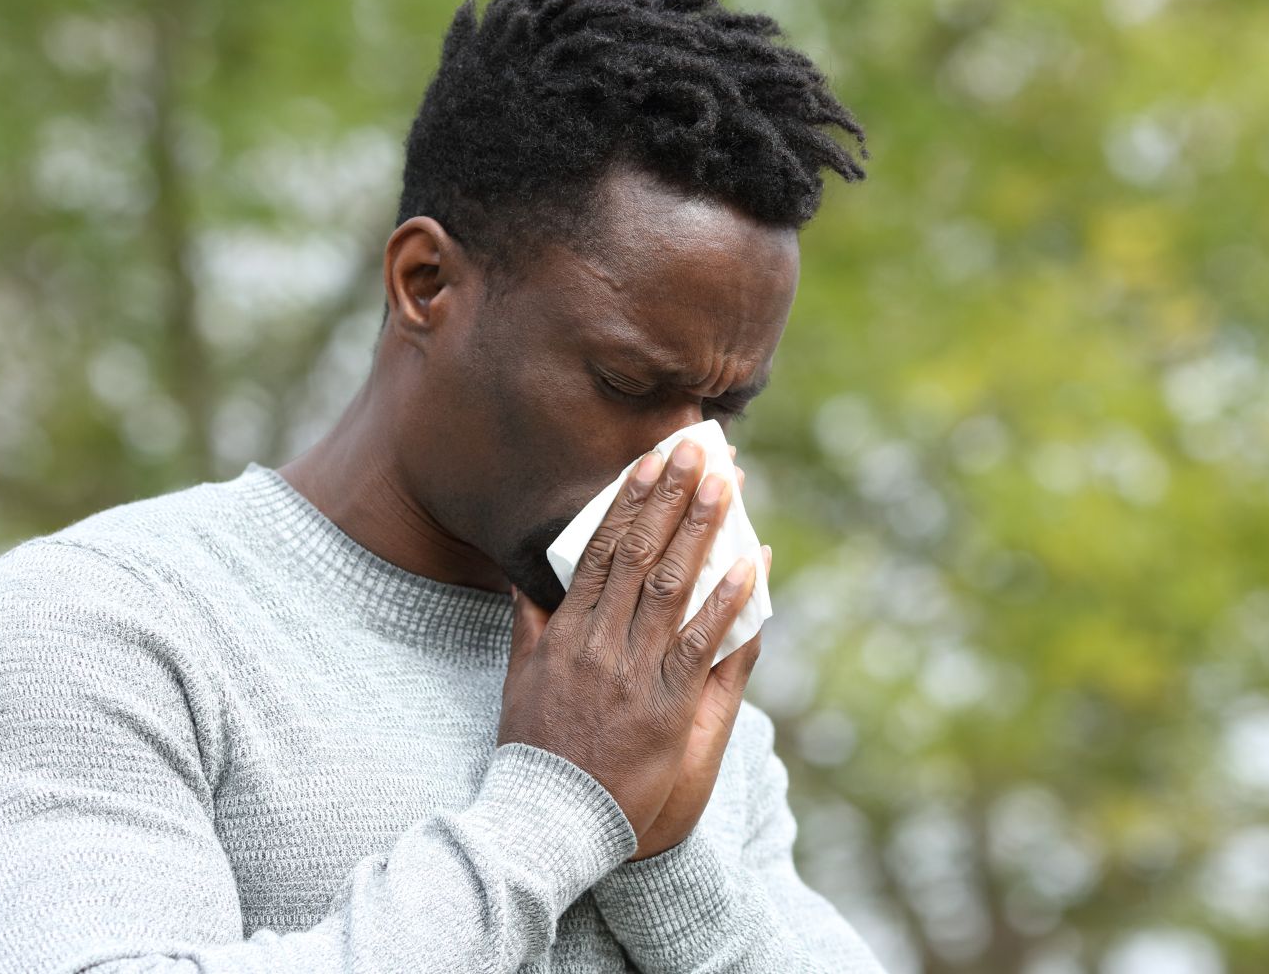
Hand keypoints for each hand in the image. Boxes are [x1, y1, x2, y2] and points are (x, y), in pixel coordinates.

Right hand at [498, 439, 760, 850]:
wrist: (548, 818)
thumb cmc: (536, 752)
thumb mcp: (519, 682)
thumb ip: (530, 628)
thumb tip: (526, 583)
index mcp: (565, 632)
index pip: (601, 551)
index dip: (631, 501)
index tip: (652, 461)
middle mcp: (599, 643)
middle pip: (640, 554)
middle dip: (673, 497)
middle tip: (700, 451)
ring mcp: (633, 673)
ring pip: (671, 586)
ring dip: (702, 531)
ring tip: (727, 486)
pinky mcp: (666, 707)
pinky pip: (700, 643)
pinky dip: (725, 602)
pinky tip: (748, 564)